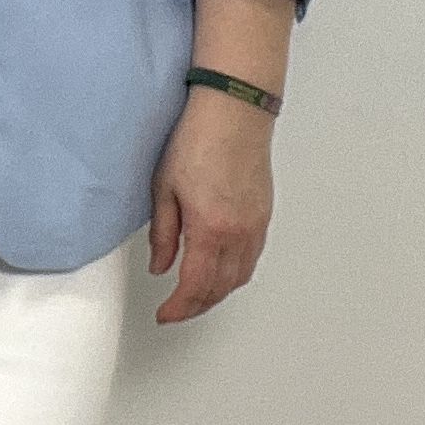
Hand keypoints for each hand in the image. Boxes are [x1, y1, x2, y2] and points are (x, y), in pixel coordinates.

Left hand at [147, 93, 273, 322]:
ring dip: (217, 293)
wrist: (234, 110)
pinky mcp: (263, 214)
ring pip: (240, 276)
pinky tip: (220, 270)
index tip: (165, 314)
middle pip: (221, 288)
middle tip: (177, 311)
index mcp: (210, 228)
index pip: (195, 286)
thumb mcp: (164, 188)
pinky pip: (252, 257)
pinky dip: (235, 273)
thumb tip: (161, 266)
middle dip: (197, 306)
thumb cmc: (198, 138)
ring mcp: (255, 224)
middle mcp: (239, 232)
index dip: (179, 308)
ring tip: (196, 296)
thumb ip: (163, 234)